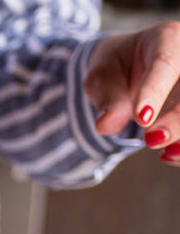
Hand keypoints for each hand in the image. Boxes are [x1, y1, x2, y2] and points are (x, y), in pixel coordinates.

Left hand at [84, 22, 179, 165]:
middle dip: (178, 119)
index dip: (154, 92)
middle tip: (150, 140)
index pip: (165, 64)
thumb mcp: (101, 76)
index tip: (141, 119)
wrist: (130, 68)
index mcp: (167, 39)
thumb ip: (107, 97)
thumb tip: (107, 125)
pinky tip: (170, 154)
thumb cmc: (116, 68)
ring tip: (166, 154)